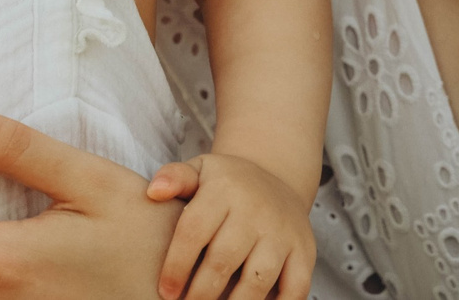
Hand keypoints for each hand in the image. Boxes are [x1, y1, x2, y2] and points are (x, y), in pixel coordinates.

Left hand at [144, 154, 313, 299]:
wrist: (276, 179)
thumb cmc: (226, 184)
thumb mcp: (200, 170)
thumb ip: (175, 177)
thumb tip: (154, 192)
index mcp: (224, 189)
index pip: (194, 231)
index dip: (177, 266)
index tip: (166, 291)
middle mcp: (256, 210)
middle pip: (223, 260)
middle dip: (201, 292)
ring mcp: (283, 232)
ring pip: (257, 279)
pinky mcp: (305, 251)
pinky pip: (296, 288)